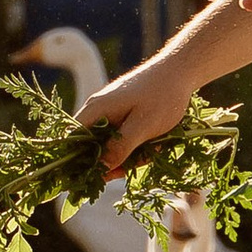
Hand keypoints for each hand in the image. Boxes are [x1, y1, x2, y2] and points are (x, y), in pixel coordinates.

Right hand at [74, 55, 195, 172]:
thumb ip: (120, 148)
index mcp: (95, 110)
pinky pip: (123, 140)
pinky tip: (154, 144)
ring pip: (110, 146)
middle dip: (113, 161)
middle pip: (92, 148)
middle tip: (136, 163)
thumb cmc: (162, 96)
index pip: (72, 141)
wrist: (180, 72)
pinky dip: (137, 147)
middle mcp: (97, 111)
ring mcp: (109, 114)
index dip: (77, 162)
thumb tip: (100, 169)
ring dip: (130, 155)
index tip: (93, 179)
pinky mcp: (122, 117)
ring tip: (153, 148)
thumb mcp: (143, 126)